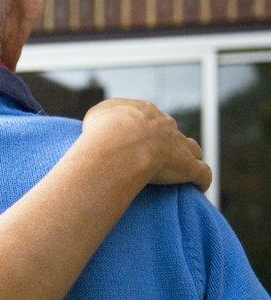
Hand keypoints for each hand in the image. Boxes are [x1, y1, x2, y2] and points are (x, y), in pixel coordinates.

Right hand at [81, 98, 211, 190]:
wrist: (120, 144)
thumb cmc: (103, 130)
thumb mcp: (95, 116)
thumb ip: (104, 118)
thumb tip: (103, 125)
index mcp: (145, 112)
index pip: (149, 119)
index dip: (143, 131)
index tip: (133, 143)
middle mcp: (165, 125)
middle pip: (171, 132)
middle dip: (166, 142)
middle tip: (152, 158)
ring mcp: (179, 145)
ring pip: (192, 149)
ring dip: (189, 157)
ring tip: (181, 170)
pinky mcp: (188, 167)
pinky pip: (202, 174)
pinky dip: (202, 180)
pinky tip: (198, 188)